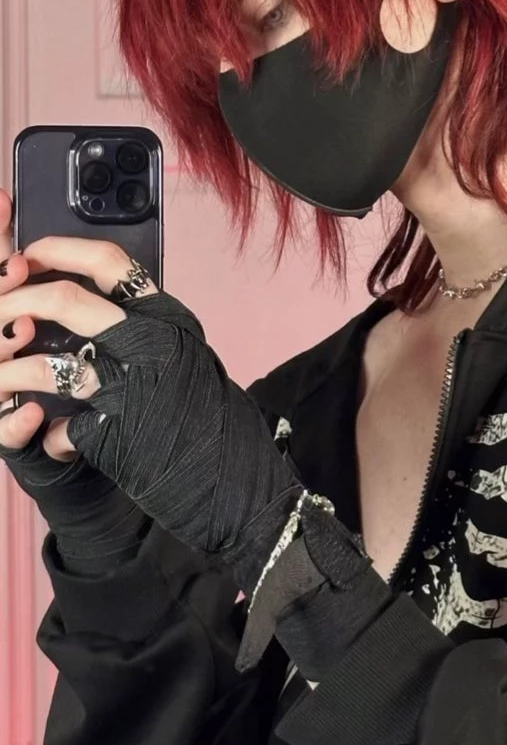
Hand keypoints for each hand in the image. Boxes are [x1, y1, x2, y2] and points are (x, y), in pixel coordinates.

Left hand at [0, 230, 381, 669]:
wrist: (244, 492)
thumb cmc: (220, 432)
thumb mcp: (193, 365)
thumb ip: (152, 338)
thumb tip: (102, 318)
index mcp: (170, 321)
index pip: (109, 262)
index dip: (58, 252)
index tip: (27, 257)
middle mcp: (152, 345)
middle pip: (65, 300)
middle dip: (14, 302)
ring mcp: (132, 390)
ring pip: (47, 363)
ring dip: (9, 372)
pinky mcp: (116, 437)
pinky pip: (59, 429)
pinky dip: (49, 437)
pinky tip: (56, 442)